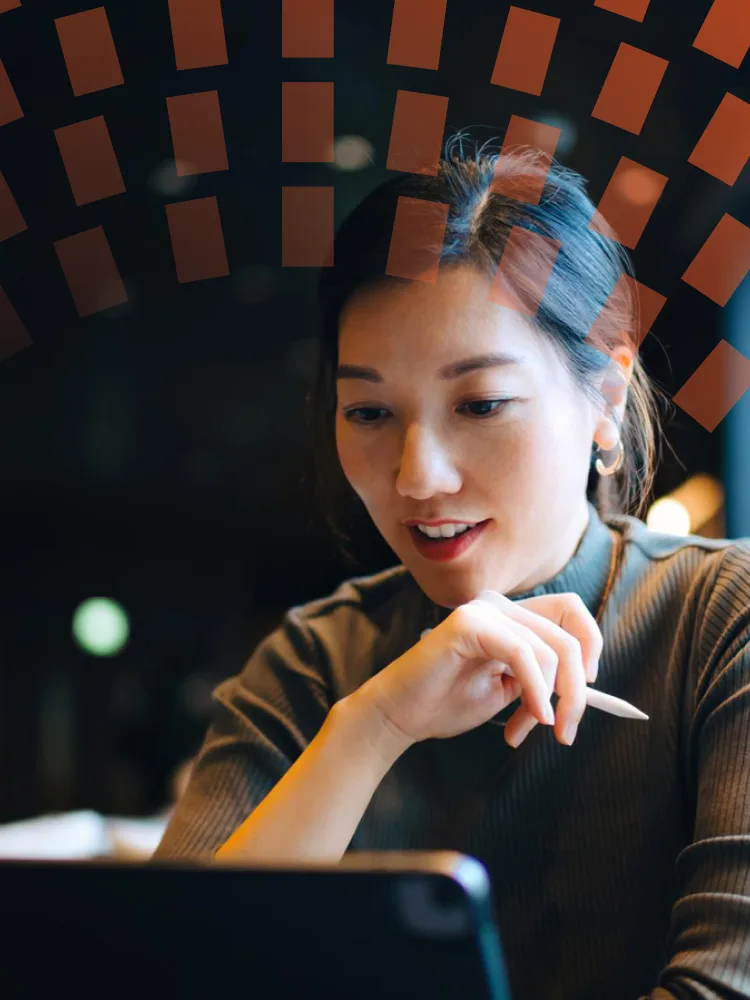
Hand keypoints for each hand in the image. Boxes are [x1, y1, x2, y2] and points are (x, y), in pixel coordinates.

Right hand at [359, 590, 601, 747]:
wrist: (400, 714)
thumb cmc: (448, 702)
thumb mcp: (510, 689)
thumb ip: (543, 678)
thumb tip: (587, 686)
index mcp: (510, 615)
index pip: (571, 612)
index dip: (591, 647)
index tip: (586, 690)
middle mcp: (499, 604)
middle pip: (569, 635)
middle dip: (577, 689)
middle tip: (567, 729)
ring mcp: (483, 610)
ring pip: (551, 649)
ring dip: (554, 698)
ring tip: (535, 729)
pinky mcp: (469, 623)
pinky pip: (522, 654)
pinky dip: (536, 690)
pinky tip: (531, 718)